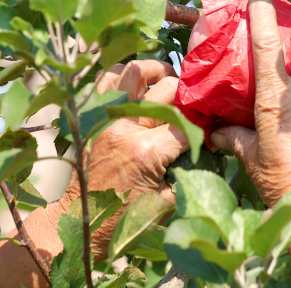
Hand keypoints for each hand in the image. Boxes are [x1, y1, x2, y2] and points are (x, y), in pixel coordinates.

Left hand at [0, 60, 186, 286]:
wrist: (82, 219)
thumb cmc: (126, 217)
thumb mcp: (167, 201)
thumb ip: (189, 173)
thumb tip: (207, 148)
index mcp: (147, 151)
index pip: (187, 123)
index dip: (203, 125)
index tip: (208, 130)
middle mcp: (125, 126)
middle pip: (167, 89)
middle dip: (186, 95)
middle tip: (191, 105)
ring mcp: (105, 116)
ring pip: (136, 71)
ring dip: (157, 72)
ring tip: (167, 81)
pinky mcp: (91, 114)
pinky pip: (107, 78)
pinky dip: (125, 75)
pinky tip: (138, 86)